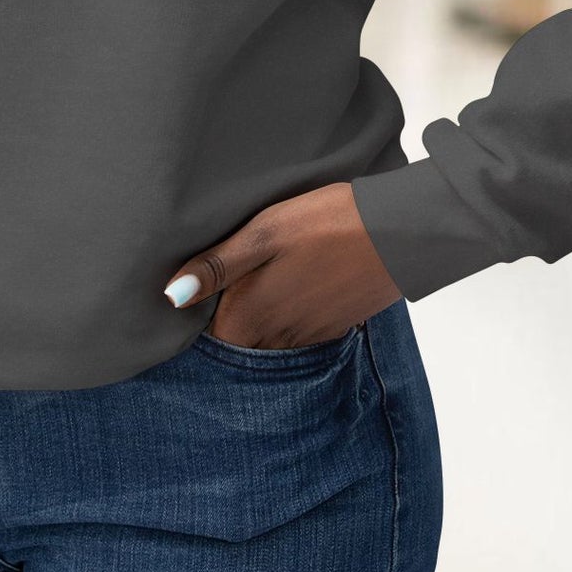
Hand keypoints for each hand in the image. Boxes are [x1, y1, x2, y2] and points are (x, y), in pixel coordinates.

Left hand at [163, 181, 402, 346]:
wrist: (399, 231)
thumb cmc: (327, 224)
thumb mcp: (264, 232)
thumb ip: (218, 266)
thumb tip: (172, 296)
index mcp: (254, 314)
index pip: (211, 343)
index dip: (196, 330)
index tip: (186, 310)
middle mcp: (280, 336)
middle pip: (240, 348)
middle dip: (225, 332)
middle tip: (213, 304)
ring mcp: (311, 335)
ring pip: (270, 344)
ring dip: (257, 329)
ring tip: (251, 296)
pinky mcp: (336, 325)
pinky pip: (300, 337)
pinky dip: (288, 324)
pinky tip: (288, 294)